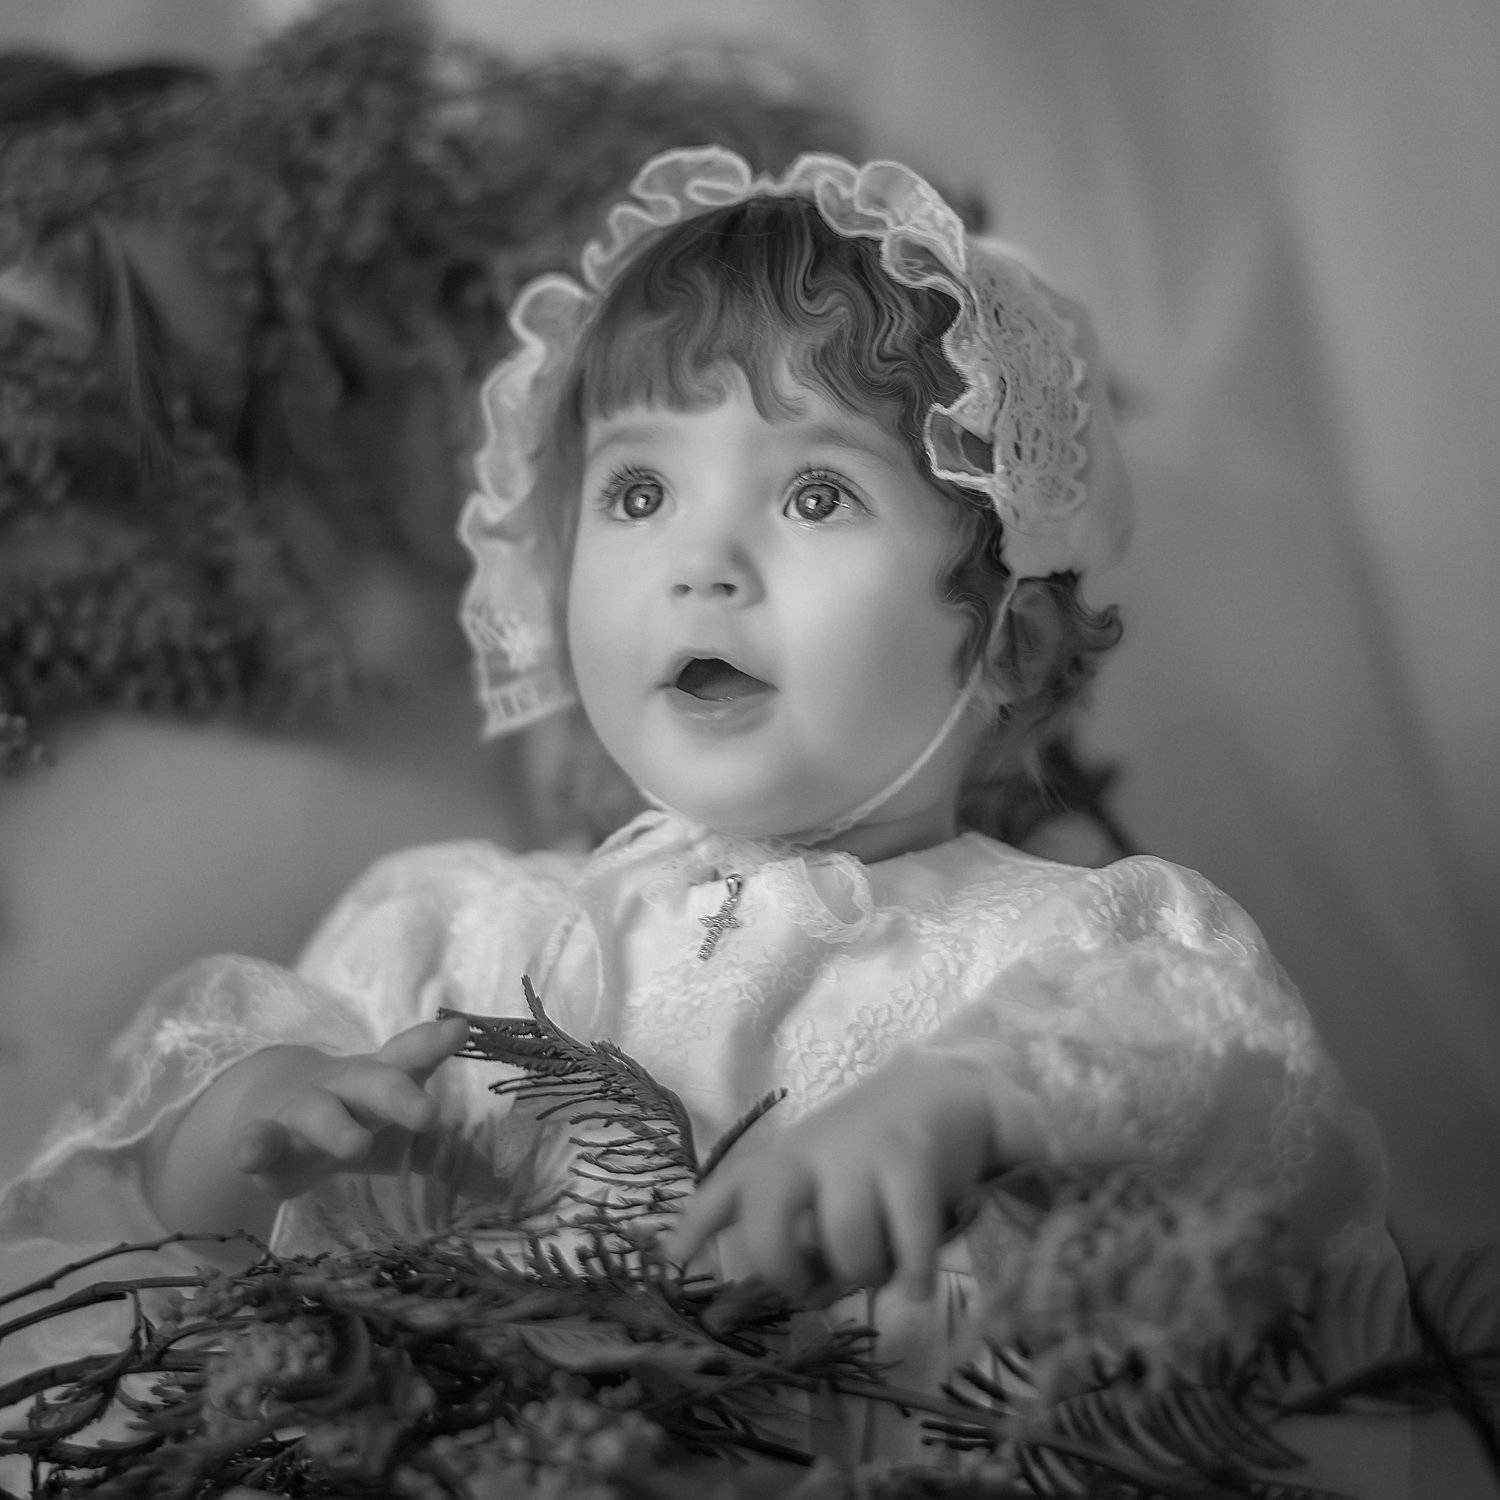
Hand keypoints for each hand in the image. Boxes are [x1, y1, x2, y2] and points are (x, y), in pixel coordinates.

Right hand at [232, 1015, 469, 1199]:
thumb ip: (446, 1157)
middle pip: (375, 1082)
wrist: (278, 1107)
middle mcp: (348, 1087)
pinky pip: (259, 1139)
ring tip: (355, 1144)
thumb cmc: (360, 1120)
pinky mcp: (267, 1137)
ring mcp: (304, 1108)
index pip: (413, 1057)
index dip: (435, 1043)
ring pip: (320, 1112)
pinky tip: (249, 1155)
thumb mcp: (402, 1139)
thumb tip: (505, 1188)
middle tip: (429, 1113)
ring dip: (336, 1126)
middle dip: (400, 1095)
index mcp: (387, 1080)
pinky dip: (253, 1146)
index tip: (460, 1029)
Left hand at [663, 1052, 1002, 1305]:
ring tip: (884, 1260)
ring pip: (846, 1247)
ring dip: (868, 1273)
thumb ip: (805, 1234)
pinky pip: (907, 1245)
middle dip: (785, 1270)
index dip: (695, 1227)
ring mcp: (858, 1155)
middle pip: (769, 1222)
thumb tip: (805, 1294)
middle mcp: (809, 1155)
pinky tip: (918, 1286)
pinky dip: (914, 1276)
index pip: (727, 1191)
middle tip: (810, 1284)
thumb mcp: (822, 1176)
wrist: (942, 1092)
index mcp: (780, 1160)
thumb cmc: (871, 1152)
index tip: (673, 1261)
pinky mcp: (910, 1162)